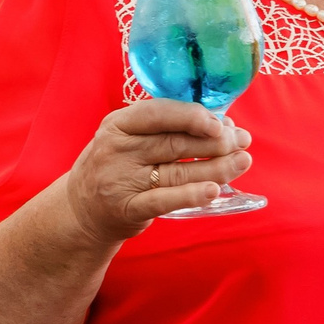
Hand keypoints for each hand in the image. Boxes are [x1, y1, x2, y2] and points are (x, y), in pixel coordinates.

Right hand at [59, 100, 250, 244]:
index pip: (159, 113)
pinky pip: (164, 201)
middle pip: (174, 143)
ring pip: (177, 172)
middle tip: (242, 141)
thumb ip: (165, 129)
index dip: (193, 116)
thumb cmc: (116, 167)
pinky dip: (190, 195)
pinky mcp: (128, 209)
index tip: (221, 123)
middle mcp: (117, 150)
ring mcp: (121, 180)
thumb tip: (221, 124)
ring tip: (242, 162)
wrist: (81, 210)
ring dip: (216, 167)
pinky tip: (214, 190)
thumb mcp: (127, 138)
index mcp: (118, 124)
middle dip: (215, 142)